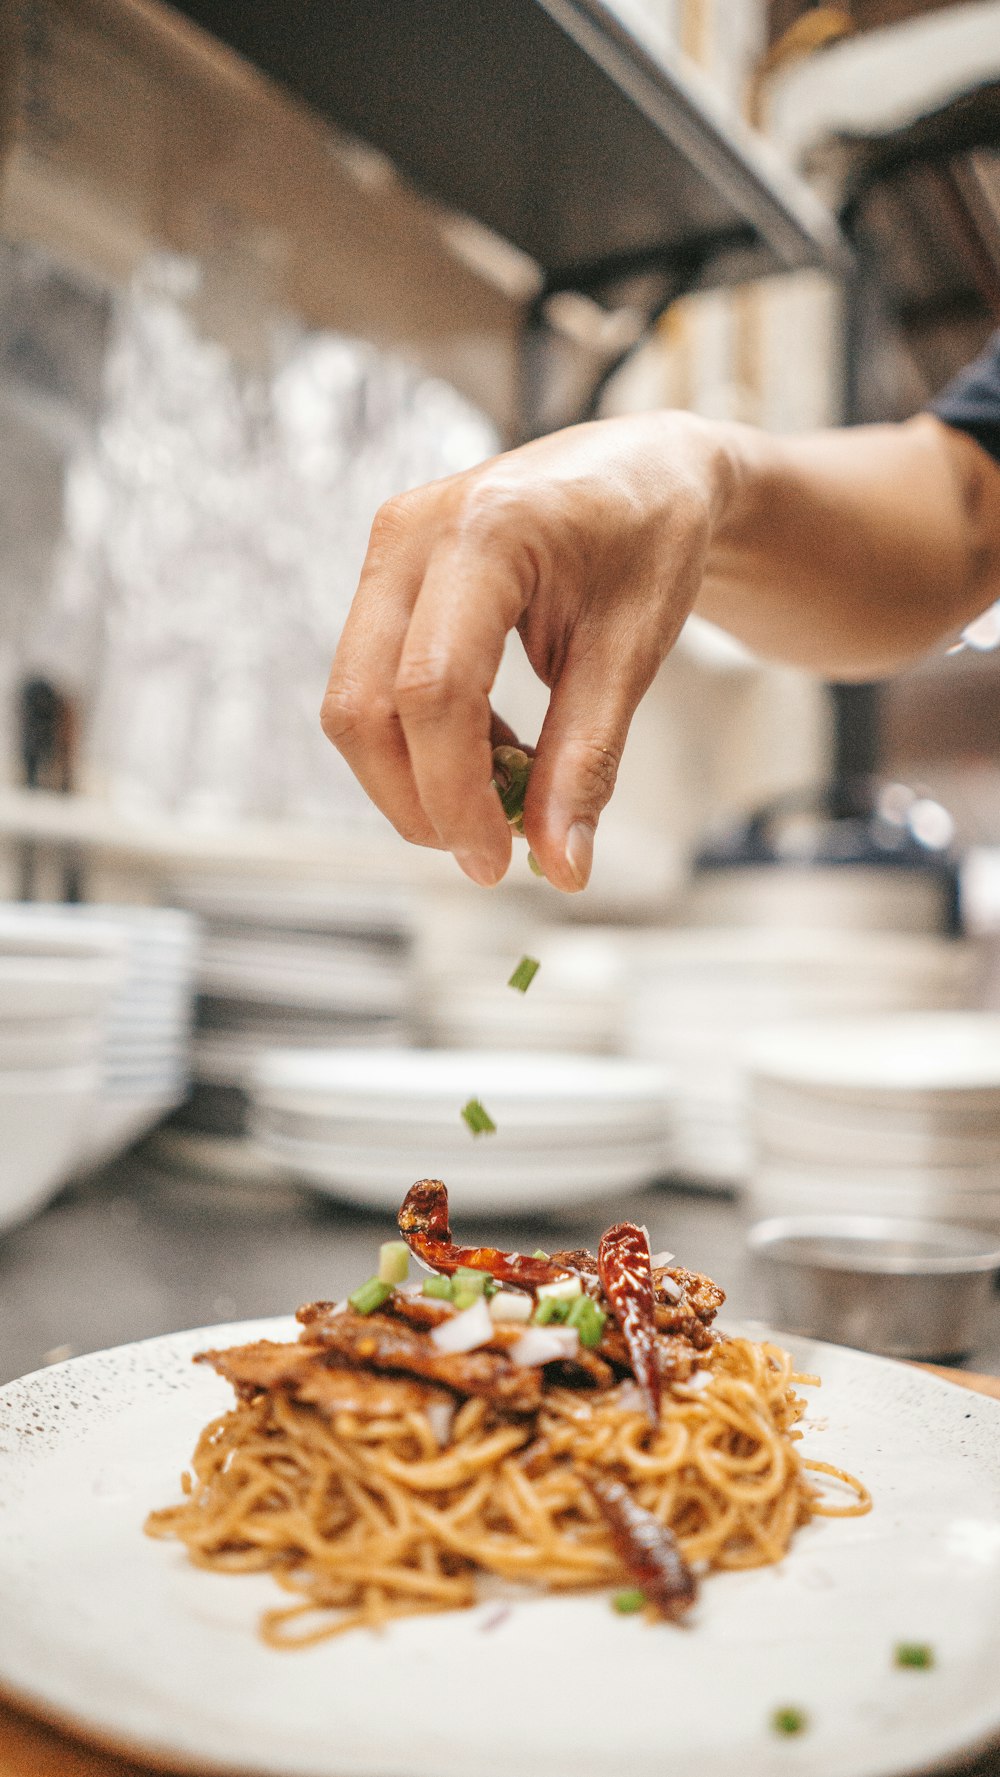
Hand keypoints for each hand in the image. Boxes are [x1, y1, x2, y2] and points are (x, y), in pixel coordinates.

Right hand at [321, 410, 729, 889]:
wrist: (646, 469)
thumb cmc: (651, 540)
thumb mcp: (635, 651)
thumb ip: (589, 760)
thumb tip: (561, 868)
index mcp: (486, 531)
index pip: (433, 690)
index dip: (453, 793)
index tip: (495, 861)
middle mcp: (413, 531)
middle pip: (364, 705)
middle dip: (415, 800)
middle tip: (487, 854)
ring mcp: (388, 548)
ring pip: (354, 703)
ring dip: (415, 777)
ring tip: (504, 798)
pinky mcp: (386, 575)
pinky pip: (373, 685)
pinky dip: (423, 743)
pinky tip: (492, 752)